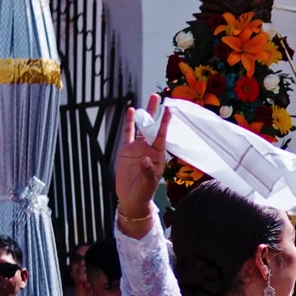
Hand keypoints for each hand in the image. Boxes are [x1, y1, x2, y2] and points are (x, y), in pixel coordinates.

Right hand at [115, 96, 170, 230]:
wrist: (131, 199)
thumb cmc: (143, 193)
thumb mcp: (147, 184)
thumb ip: (147, 171)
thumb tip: (145, 159)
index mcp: (158, 156)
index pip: (162, 136)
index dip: (164, 123)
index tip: (169, 110)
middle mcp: (149, 148)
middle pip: (153, 127)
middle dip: (155, 112)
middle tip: (158, 96)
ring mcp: (137, 148)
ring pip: (142, 127)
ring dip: (145, 114)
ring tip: (149, 99)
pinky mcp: (126, 150)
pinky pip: (128, 133)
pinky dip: (129, 122)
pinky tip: (131, 111)